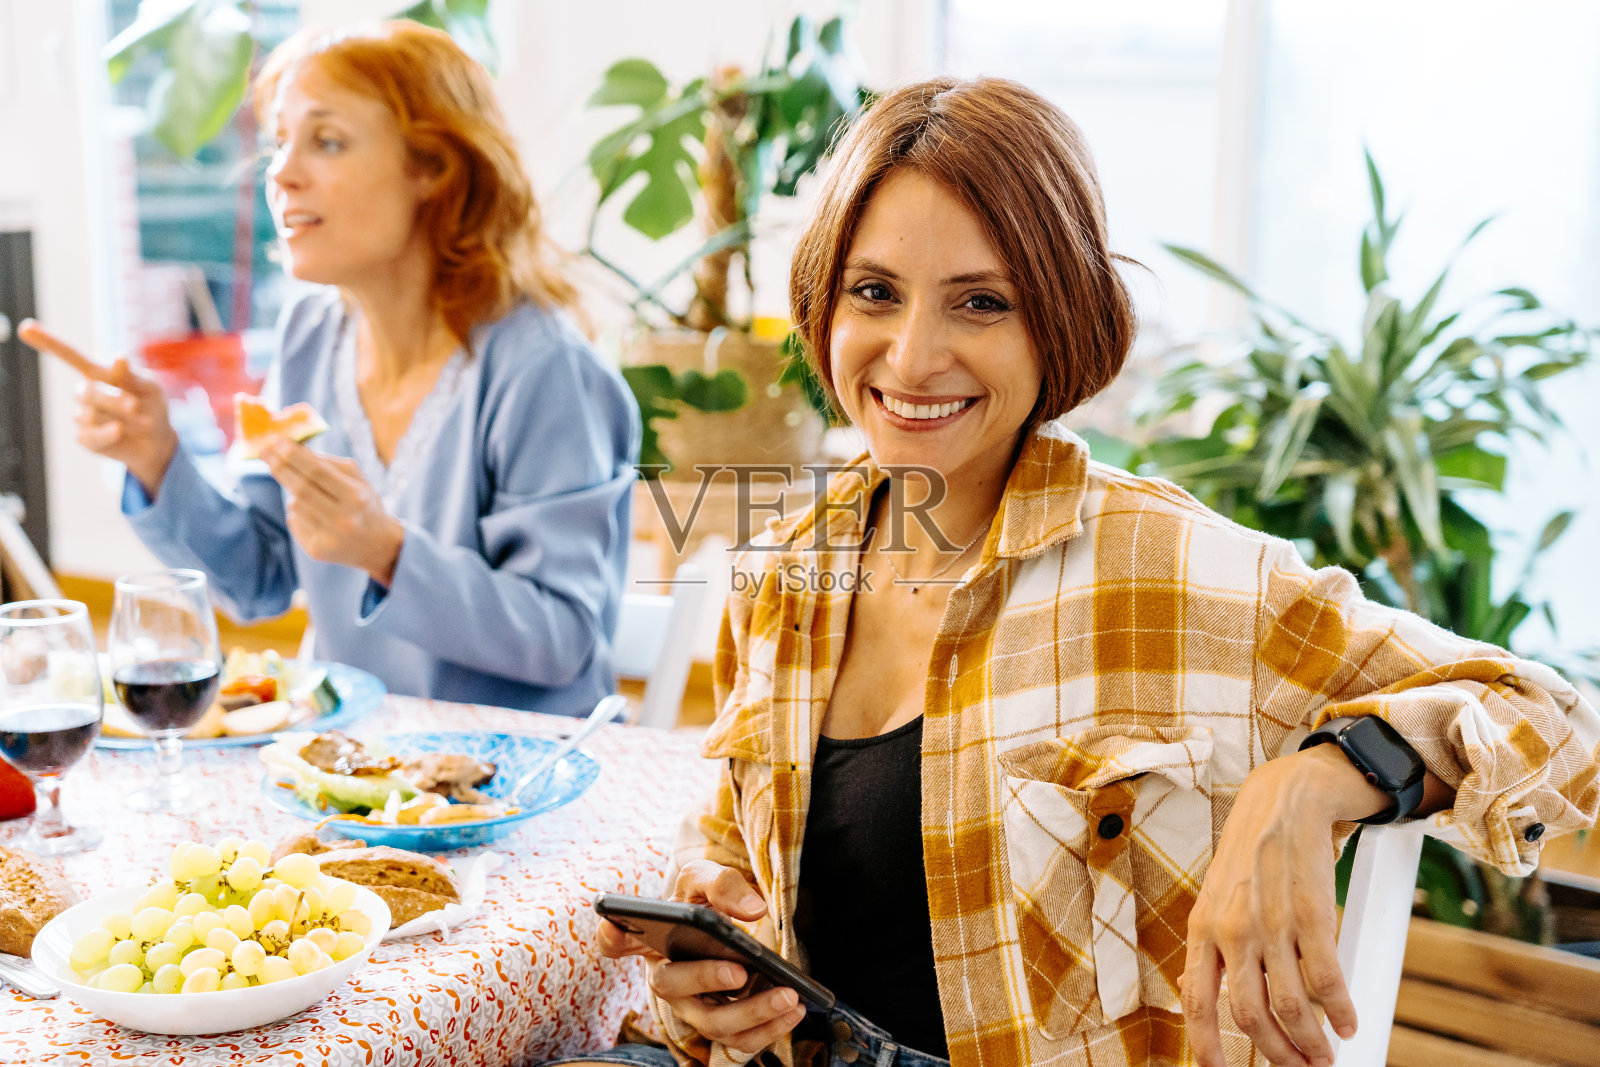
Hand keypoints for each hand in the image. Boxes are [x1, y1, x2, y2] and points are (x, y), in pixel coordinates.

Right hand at [19, 320, 177, 494]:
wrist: (158, 440)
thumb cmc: (153, 406)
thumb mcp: (151, 388)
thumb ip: (134, 375)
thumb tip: (118, 357)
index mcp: (98, 374)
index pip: (70, 356)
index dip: (48, 342)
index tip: (26, 327)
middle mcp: (86, 392)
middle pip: (86, 392)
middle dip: (113, 399)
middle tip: (135, 406)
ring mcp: (83, 415)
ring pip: (90, 415)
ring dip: (121, 418)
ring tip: (143, 422)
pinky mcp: (86, 438)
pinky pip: (89, 435)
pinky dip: (108, 433)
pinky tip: (120, 431)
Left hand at [259, 438, 403, 584]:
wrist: (379, 546)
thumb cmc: (365, 505)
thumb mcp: (358, 480)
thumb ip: (330, 463)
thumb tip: (295, 449)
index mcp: (357, 497)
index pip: (317, 471)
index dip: (293, 454)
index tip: (276, 440)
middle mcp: (343, 519)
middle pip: (301, 488)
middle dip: (280, 467)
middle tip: (264, 451)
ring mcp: (328, 538)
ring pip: (295, 505)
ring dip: (292, 491)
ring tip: (305, 489)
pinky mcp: (316, 551)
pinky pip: (295, 521)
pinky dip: (298, 511)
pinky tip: (314, 515)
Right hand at [597, 860, 806, 1054]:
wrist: (723, 928)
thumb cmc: (704, 901)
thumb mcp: (707, 879)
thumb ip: (722, 884)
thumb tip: (752, 909)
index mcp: (648, 938)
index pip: (615, 940)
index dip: (612, 936)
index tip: (614, 927)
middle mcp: (663, 977)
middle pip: (672, 985)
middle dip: (707, 978)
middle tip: (740, 968)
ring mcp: (690, 1006)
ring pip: (711, 1022)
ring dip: (752, 1013)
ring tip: (787, 996)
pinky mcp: (718, 1024)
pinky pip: (738, 1041)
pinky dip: (769, 1030)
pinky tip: (794, 1010)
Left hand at [1181, 744, 1388, 1066]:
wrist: (1284, 801)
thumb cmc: (1249, 853)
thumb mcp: (1213, 897)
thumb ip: (1207, 945)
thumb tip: (1192, 987)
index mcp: (1202, 928)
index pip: (1197, 1001)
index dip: (1206, 1046)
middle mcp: (1233, 930)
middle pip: (1251, 1016)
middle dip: (1277, 1054)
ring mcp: (1273, 923)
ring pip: (1292, 1007)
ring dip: (1312, 1043)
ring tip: (1324, 1056)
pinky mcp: (1313, 915)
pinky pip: (1328, 980)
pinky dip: (1340, 1010)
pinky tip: (1347, 1022)